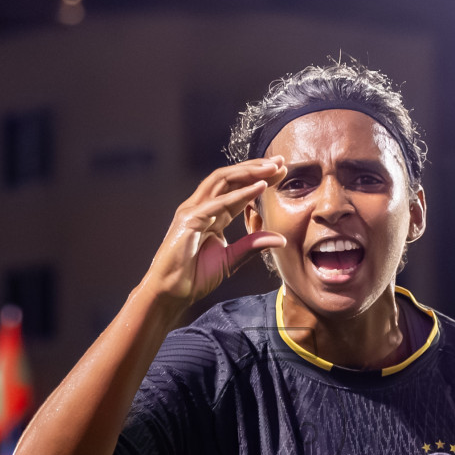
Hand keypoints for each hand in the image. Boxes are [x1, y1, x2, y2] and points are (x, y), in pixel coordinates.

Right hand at [142, 158, 287, 307]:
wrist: (172, 292)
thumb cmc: (194, 276)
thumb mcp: (231, 259)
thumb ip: (253, 246)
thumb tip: (280, 239)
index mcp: (212, 215)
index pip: (238, 190)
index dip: (260, 179)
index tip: (282, 173)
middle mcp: (202, 207)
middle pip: (230, 178)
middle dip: (256, 168)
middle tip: (280, 161)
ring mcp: (193, 211)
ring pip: (222, 181)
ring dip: (248, 172)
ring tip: (271, 168)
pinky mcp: (189, 219)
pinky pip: (218, 203)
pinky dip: (240, 193)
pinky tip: (259, 187)